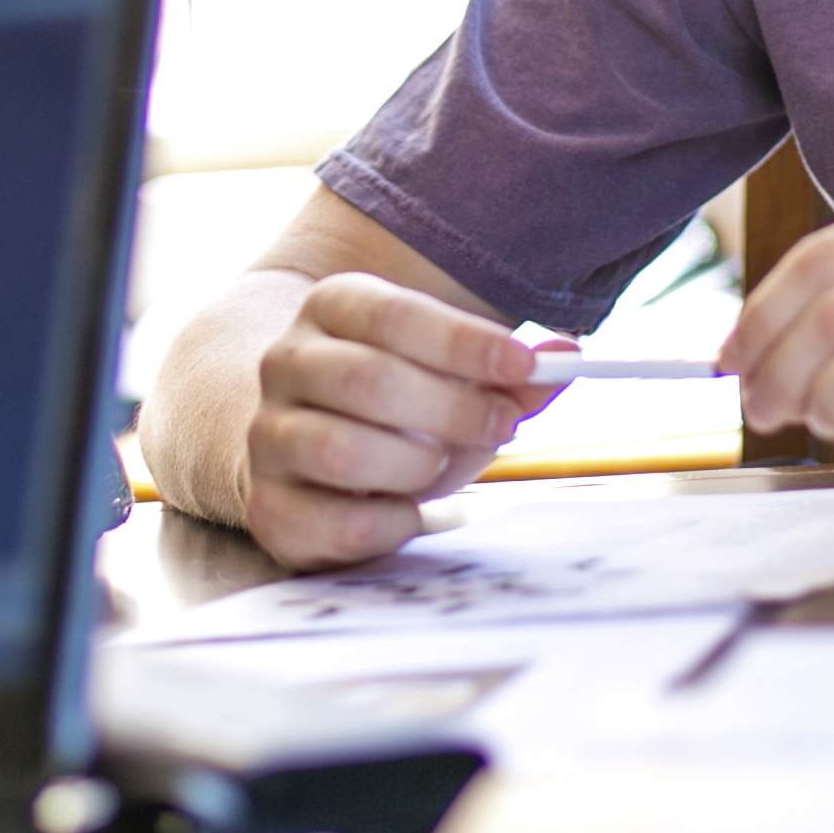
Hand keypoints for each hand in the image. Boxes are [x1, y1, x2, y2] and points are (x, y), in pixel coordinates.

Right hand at [243, 274, 553, 566]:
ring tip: (437, 465)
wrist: (308, 450)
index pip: (392, 314)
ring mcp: (267, 436)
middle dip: (452, 409)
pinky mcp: (267, 506)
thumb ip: (511, 375)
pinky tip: (405, 510)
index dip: (462, 342)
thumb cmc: (401, 409)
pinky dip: (388, 524)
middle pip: (367, 379)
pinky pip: (334, 523)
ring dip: (414, 466)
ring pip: (342, 451)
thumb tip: (566, 356)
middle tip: (502, 426)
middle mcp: (286, 364)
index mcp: (332, 308)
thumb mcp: (456, 379)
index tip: (523, 366)